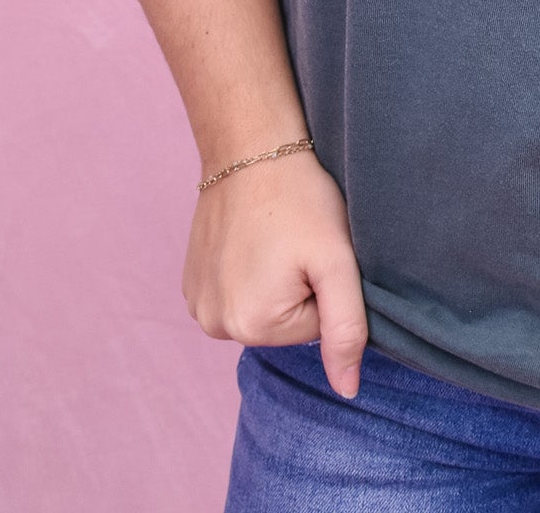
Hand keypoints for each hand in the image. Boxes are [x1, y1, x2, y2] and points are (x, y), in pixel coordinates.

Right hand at [182, 148, 368, 397]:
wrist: (249, 146)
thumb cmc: (300, 198)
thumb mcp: (337, 261)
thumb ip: (347, 330)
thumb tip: (348, 392)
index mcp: (253, 327)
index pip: (316, 327)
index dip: (324, 285)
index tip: (313, 249)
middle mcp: (215, 326)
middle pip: (286, 323)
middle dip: (299, 285)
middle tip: (296, 240)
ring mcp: (197, 306)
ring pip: (262, 308)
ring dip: (274, 278)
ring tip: (274, 235)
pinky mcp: (190, 284)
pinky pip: (237, 293)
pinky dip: (249, 270)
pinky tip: (251, 236)